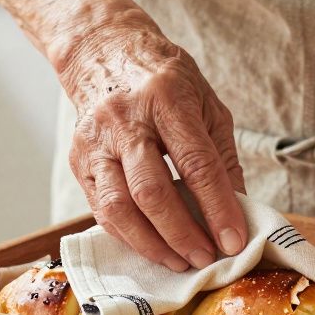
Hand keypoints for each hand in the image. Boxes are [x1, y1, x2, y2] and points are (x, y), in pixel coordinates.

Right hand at [64, 23, 247, 270]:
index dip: (217, 208)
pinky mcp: (78, 161)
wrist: (104, 52)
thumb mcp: (207, 104)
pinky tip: (152, 247)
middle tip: (206, 259)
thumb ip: (222, 158)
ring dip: (153, 244)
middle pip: (152, 191)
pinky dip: (129, 236)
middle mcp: (125, 120)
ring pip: (120, 207)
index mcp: (166, 99)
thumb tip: (236, 211)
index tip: (234, 241)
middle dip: (183, 234)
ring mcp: (95, 142)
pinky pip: (102, 209)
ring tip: (179, 262)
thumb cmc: (165, 81)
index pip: (196, 163)